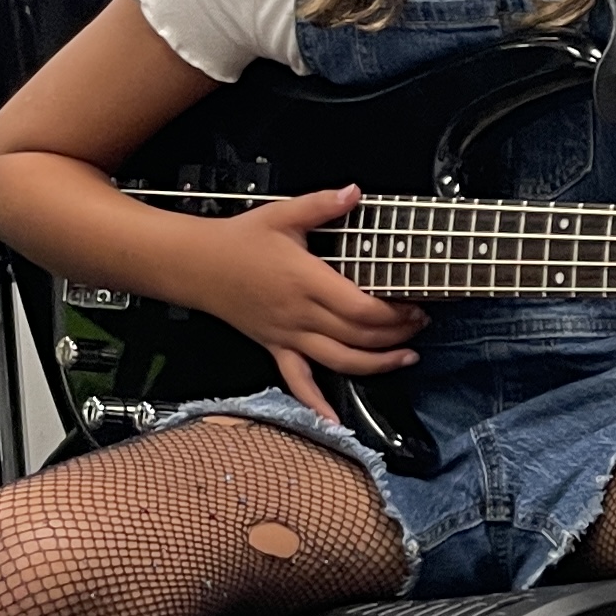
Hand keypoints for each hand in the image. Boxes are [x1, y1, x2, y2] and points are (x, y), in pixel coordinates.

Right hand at [182, 185, 427, 424]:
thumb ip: (322, 205)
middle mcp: (301, 315)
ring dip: (378, 365)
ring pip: (340, 362)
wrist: (194, 265)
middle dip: (397, 334)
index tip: (416, 305)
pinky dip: (317, 405)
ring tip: (406, 356)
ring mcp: (288, 336)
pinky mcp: (275, 348)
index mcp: (307, 281)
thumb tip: (355, 192)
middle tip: (421, 324)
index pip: (362, 308)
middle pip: (360, 337)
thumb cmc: (238, 240)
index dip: (395, 313)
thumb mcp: (282, 214)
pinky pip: (297, 382)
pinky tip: (336, 423)